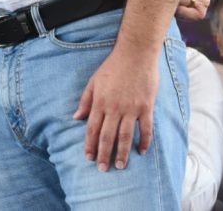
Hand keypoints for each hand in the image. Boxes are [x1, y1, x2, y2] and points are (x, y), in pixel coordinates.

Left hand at [74, 49, 158, 171]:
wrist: (135, 54)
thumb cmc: (112, 67)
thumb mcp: (93, 82)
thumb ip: (85, 101)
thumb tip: (76, 118)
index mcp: (100, 102)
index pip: (92, 128)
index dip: (90, 144)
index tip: (88, 157)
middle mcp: (114, 108)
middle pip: (107, 136)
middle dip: (104, 154)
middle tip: (103, 169)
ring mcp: (131, 108)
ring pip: (125, 136)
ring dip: (122, 153)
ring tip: (120, 166)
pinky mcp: (146, 107)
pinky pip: (146, 128)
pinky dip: (144, 141)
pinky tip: (141, 152)